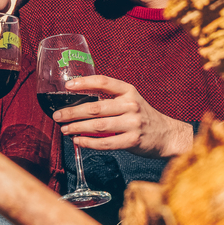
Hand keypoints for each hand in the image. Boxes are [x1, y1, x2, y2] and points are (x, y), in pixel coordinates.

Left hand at [56, 75, 193, 158]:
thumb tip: (78, 101)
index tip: (68, 86)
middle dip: (72, 112)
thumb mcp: (130, 100)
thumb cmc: (142, 117)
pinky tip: (78, 141)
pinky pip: (105, 143)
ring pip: (98, 126)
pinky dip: (89, 142)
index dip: (84, 82)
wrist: (166, 134)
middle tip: (58, 115)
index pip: (103, 81)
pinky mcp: (132, 141)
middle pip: (95, 107)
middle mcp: (131, 105)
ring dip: (77, 128)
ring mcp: (132, 123)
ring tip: (65, 129)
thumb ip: (110, 99)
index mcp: (128, 91)